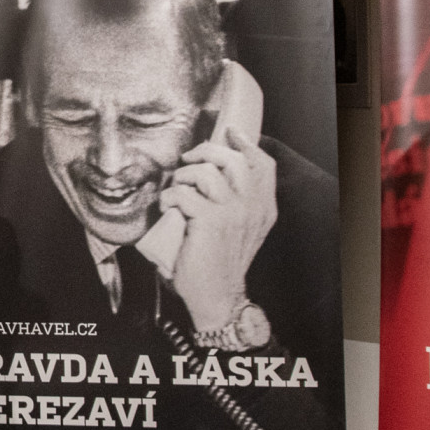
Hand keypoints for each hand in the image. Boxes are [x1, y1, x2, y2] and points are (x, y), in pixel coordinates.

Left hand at [155, 135, 278, 335]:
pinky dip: (168, 198)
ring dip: (183, 177)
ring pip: (206, 172)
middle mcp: (252, 207)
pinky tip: (166, 208)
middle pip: (232, 159)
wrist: (217, 296)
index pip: (263, 164)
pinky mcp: (210, 221)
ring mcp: (233, 213)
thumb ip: (236, 204)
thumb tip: (210, 172)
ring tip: (176, 190)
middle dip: (205, 152)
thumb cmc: (220, 261)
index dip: (245, 144)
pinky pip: (182, 194)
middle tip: (188, 161)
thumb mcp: (239, 230)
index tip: (230, 133)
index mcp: (263, 208)